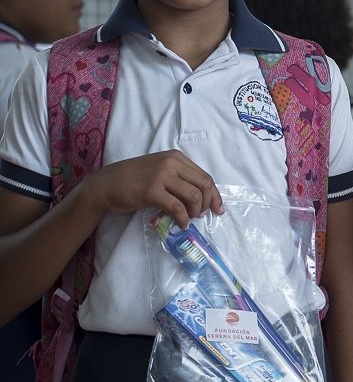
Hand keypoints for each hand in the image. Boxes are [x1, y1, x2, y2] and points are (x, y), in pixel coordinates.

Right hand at [79, 150, 222, 227]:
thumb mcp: (160, 170)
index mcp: (176, 157)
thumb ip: (180, 178)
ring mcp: (161, 176)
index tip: (218, 208)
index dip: (214, 194)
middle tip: (202, 215)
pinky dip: (183, 218)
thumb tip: (203, 197)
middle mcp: (171, 163)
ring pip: (194, 196)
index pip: (204, 176)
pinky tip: (181, 224)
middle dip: (208, 203)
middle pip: (204, 185)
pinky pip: (177, 207)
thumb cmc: (133, 179)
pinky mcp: (152, 191)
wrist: (105, 184)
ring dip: (196, 212)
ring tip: (189, 219)